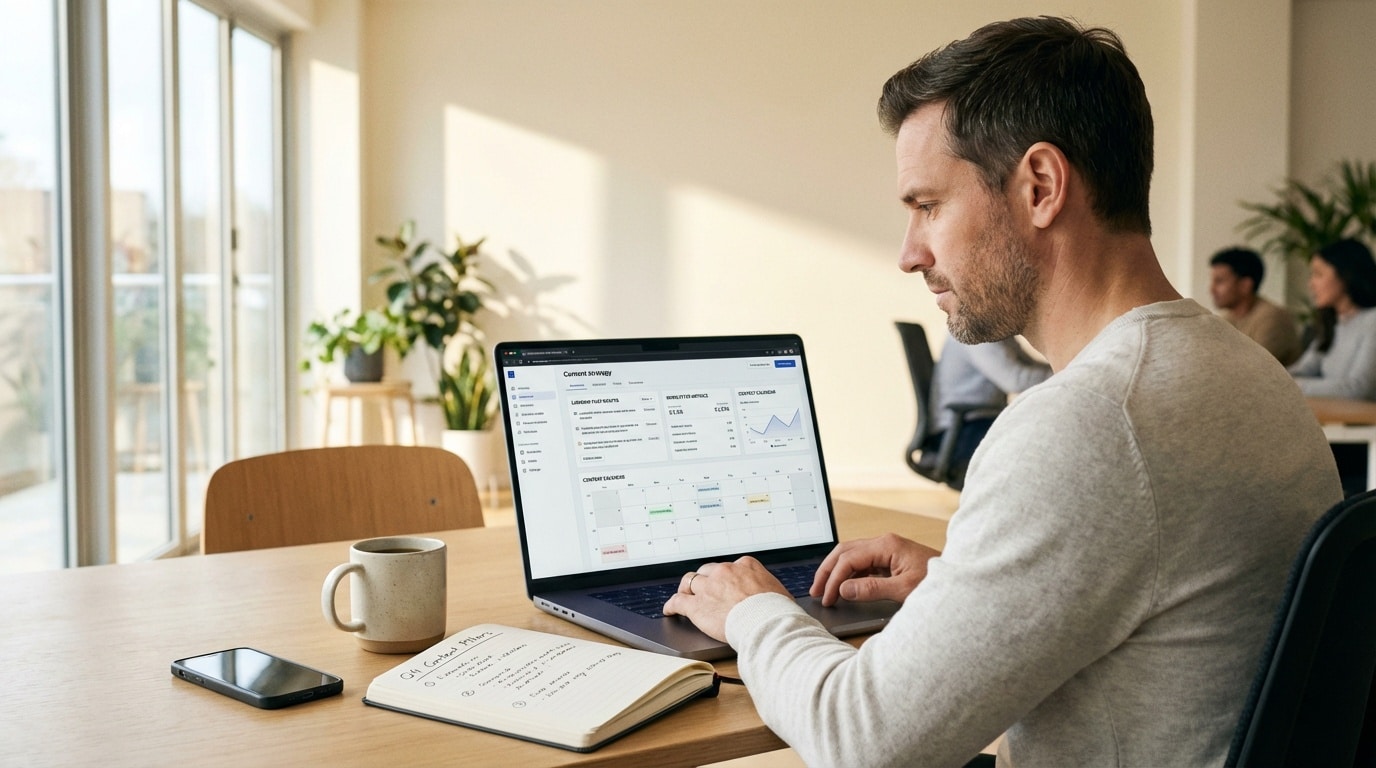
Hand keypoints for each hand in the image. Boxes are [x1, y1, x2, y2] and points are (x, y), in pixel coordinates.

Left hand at [662, 557, 791, 641]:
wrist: (767, 623)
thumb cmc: (777, 612)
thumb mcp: (778, 591)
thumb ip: (767, 588)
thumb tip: (773, 596)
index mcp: (745, 565)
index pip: (730, 567)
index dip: (726, 577)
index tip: (725, 584)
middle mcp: (724, 572)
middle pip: (708, 571)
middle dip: (706, 580)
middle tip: (705, 589)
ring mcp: (709, 587)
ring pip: (690, 582)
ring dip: (687, 589)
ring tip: (684, 594)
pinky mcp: (697, 606)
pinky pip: (678, 601)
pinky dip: (671, 605)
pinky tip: (669, 610)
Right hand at [810, 533, 939, 605]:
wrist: (960, 581)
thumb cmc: (936, 582)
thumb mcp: (904, 590)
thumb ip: (871, 589)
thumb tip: (844, 590)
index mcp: (886, 545)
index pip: (849, 559)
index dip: (834, 578)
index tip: (827, 596)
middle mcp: (883, 542)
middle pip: (844, 551)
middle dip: (827, 570)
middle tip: (815, 590)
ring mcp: (885, 549)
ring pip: (850, 555)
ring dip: (836, 571)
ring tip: (824, 590)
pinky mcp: (889, 558)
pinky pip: (861, 562)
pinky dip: (848, 574)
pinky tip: (843, 587)